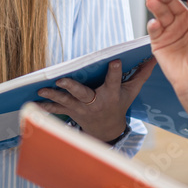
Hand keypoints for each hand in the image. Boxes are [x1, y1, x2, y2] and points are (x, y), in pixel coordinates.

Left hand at [35, 56, 155, 142]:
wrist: (107, 130)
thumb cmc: (120, 104)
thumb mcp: (131, 91)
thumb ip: (141, 74)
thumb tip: (154, 57)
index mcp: (111, 95)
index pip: (113, 81)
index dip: (114, 72)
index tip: (115, 61)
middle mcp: (95, 102)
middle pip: (83, 94)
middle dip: (73, 88)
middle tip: (62, 81)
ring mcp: (81, 109)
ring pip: (66, 102)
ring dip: (53, 96)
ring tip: (42, 90)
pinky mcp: (71, 112)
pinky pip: (56, 110)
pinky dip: (45, 108)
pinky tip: (33, 105)